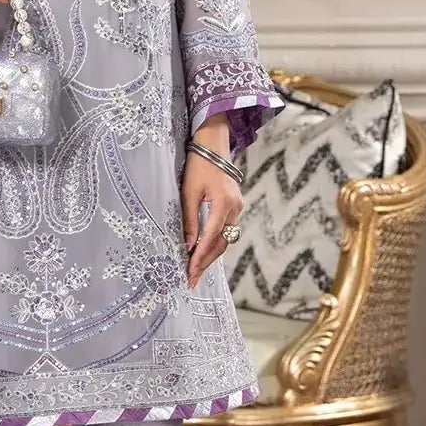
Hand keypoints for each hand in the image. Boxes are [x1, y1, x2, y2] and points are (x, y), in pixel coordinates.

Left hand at [181, 120, 242, 287]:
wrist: (212, 146)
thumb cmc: (197, 166)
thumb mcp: (188, 192)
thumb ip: (189, 220)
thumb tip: (188, 246)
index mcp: (224, 203)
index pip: (210, 238)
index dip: (200, 257)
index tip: (190, 273)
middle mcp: (235, 208)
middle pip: (221, 243)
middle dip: (206, 262)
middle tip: (192, 279)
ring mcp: (237, 207)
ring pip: (225, 239)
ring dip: (210, 254)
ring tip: (196, 270)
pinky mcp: (235, 206)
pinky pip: (225, 230)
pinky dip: (214, 242)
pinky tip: (203, 252)